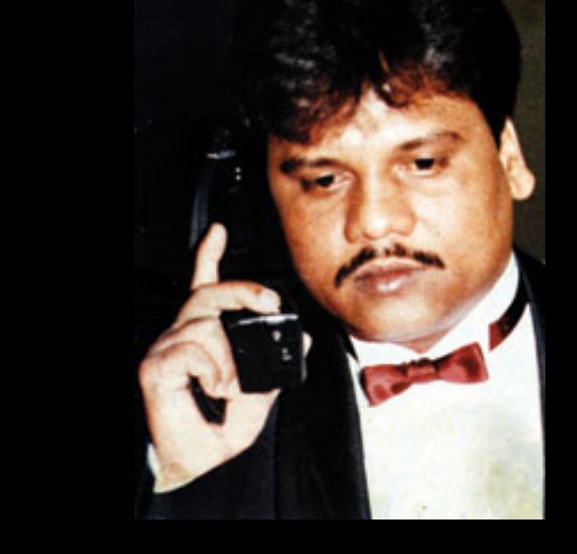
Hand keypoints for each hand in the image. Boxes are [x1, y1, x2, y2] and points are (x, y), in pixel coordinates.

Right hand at [138, 223, 300, 491]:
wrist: (201, 465)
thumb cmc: (220, 430)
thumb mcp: (260, 392)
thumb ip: (275, 363)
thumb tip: (299, 338)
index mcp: (205, 338)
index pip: (204, 287)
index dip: (209, 256)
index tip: (219, 232)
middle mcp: (183, 336)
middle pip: (209, 293)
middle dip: (244, 290)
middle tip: (269, 303)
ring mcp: (166, 349)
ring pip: (206, 323)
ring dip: (229, 357)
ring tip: (226, 386)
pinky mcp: (156, 366)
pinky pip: (194, 349)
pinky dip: (213, 369)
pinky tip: (211, 388)